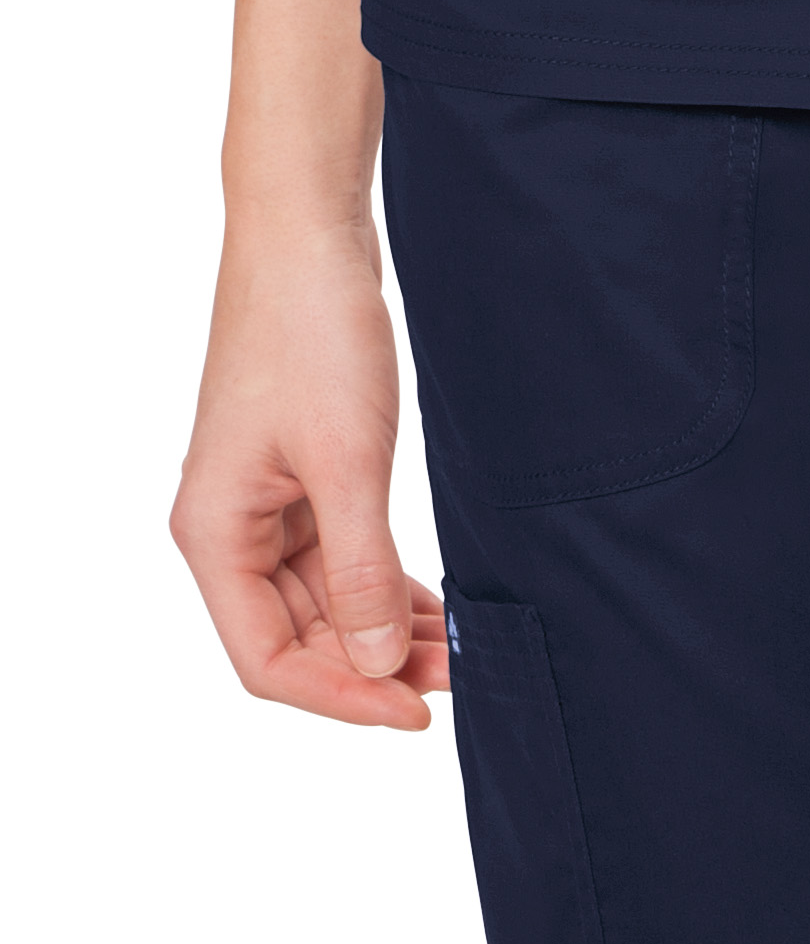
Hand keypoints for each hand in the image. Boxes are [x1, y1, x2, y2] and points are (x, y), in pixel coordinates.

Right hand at [171, 215, 448, 728]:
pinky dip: (383, 584)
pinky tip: (434, 605)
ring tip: (462, 649)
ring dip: (385, 628)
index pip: (268, 660)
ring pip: (323, 601)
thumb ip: (359, 570)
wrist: (309, 232)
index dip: (341, 695)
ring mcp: (265, 503)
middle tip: (461, 676)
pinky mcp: (300, 477)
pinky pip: (339, 558)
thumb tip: (374, 665)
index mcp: (215, 534)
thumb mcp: (346, 460)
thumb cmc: (312, 332)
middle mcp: (230, 529)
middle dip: (375, 664)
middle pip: (297, 637)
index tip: (415, 711)